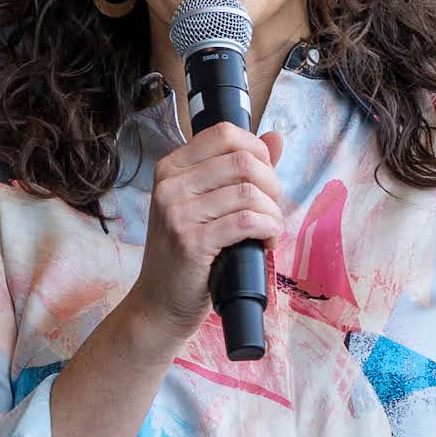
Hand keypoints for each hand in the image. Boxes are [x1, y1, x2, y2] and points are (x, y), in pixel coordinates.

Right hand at [133, 119, 284, 330]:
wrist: (159, 302)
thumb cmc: (187, 253)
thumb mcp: (206, 204)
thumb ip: (239, 169)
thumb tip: (276, 139)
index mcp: (172, 167)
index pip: (225, 133)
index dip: (258, 151)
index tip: (265, 178)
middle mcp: (170, 185)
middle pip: (243, 161)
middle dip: (272, 185)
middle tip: (271, 209)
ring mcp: (177, 213)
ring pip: (248, 192)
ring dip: (272, 213)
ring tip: (270, 230)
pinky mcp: (191, 242)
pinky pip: (246, 222)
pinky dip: (268, 230)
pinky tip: (266, 242)